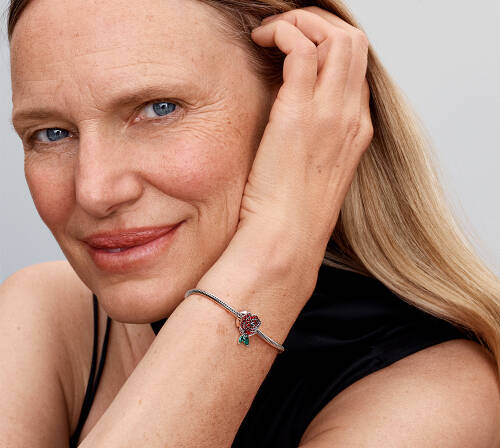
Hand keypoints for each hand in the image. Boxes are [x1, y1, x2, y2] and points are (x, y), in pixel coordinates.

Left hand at [237, 6, 372, 266]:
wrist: (287, 240)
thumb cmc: (292, 213)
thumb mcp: (313, 173)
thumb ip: (313, 140)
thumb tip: (292, 118)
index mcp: (356, 130)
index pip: (356, 67)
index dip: (329, 47)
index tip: (300, 47)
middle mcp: (350, 116)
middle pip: (353, 42)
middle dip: (319, 23)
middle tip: (286, 30)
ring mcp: (329, 113)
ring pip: (333, 35)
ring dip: (300, 21)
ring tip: (269, 33)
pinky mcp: (298, 113)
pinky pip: (299, 47)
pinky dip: (281, 32)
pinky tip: (260, 42)